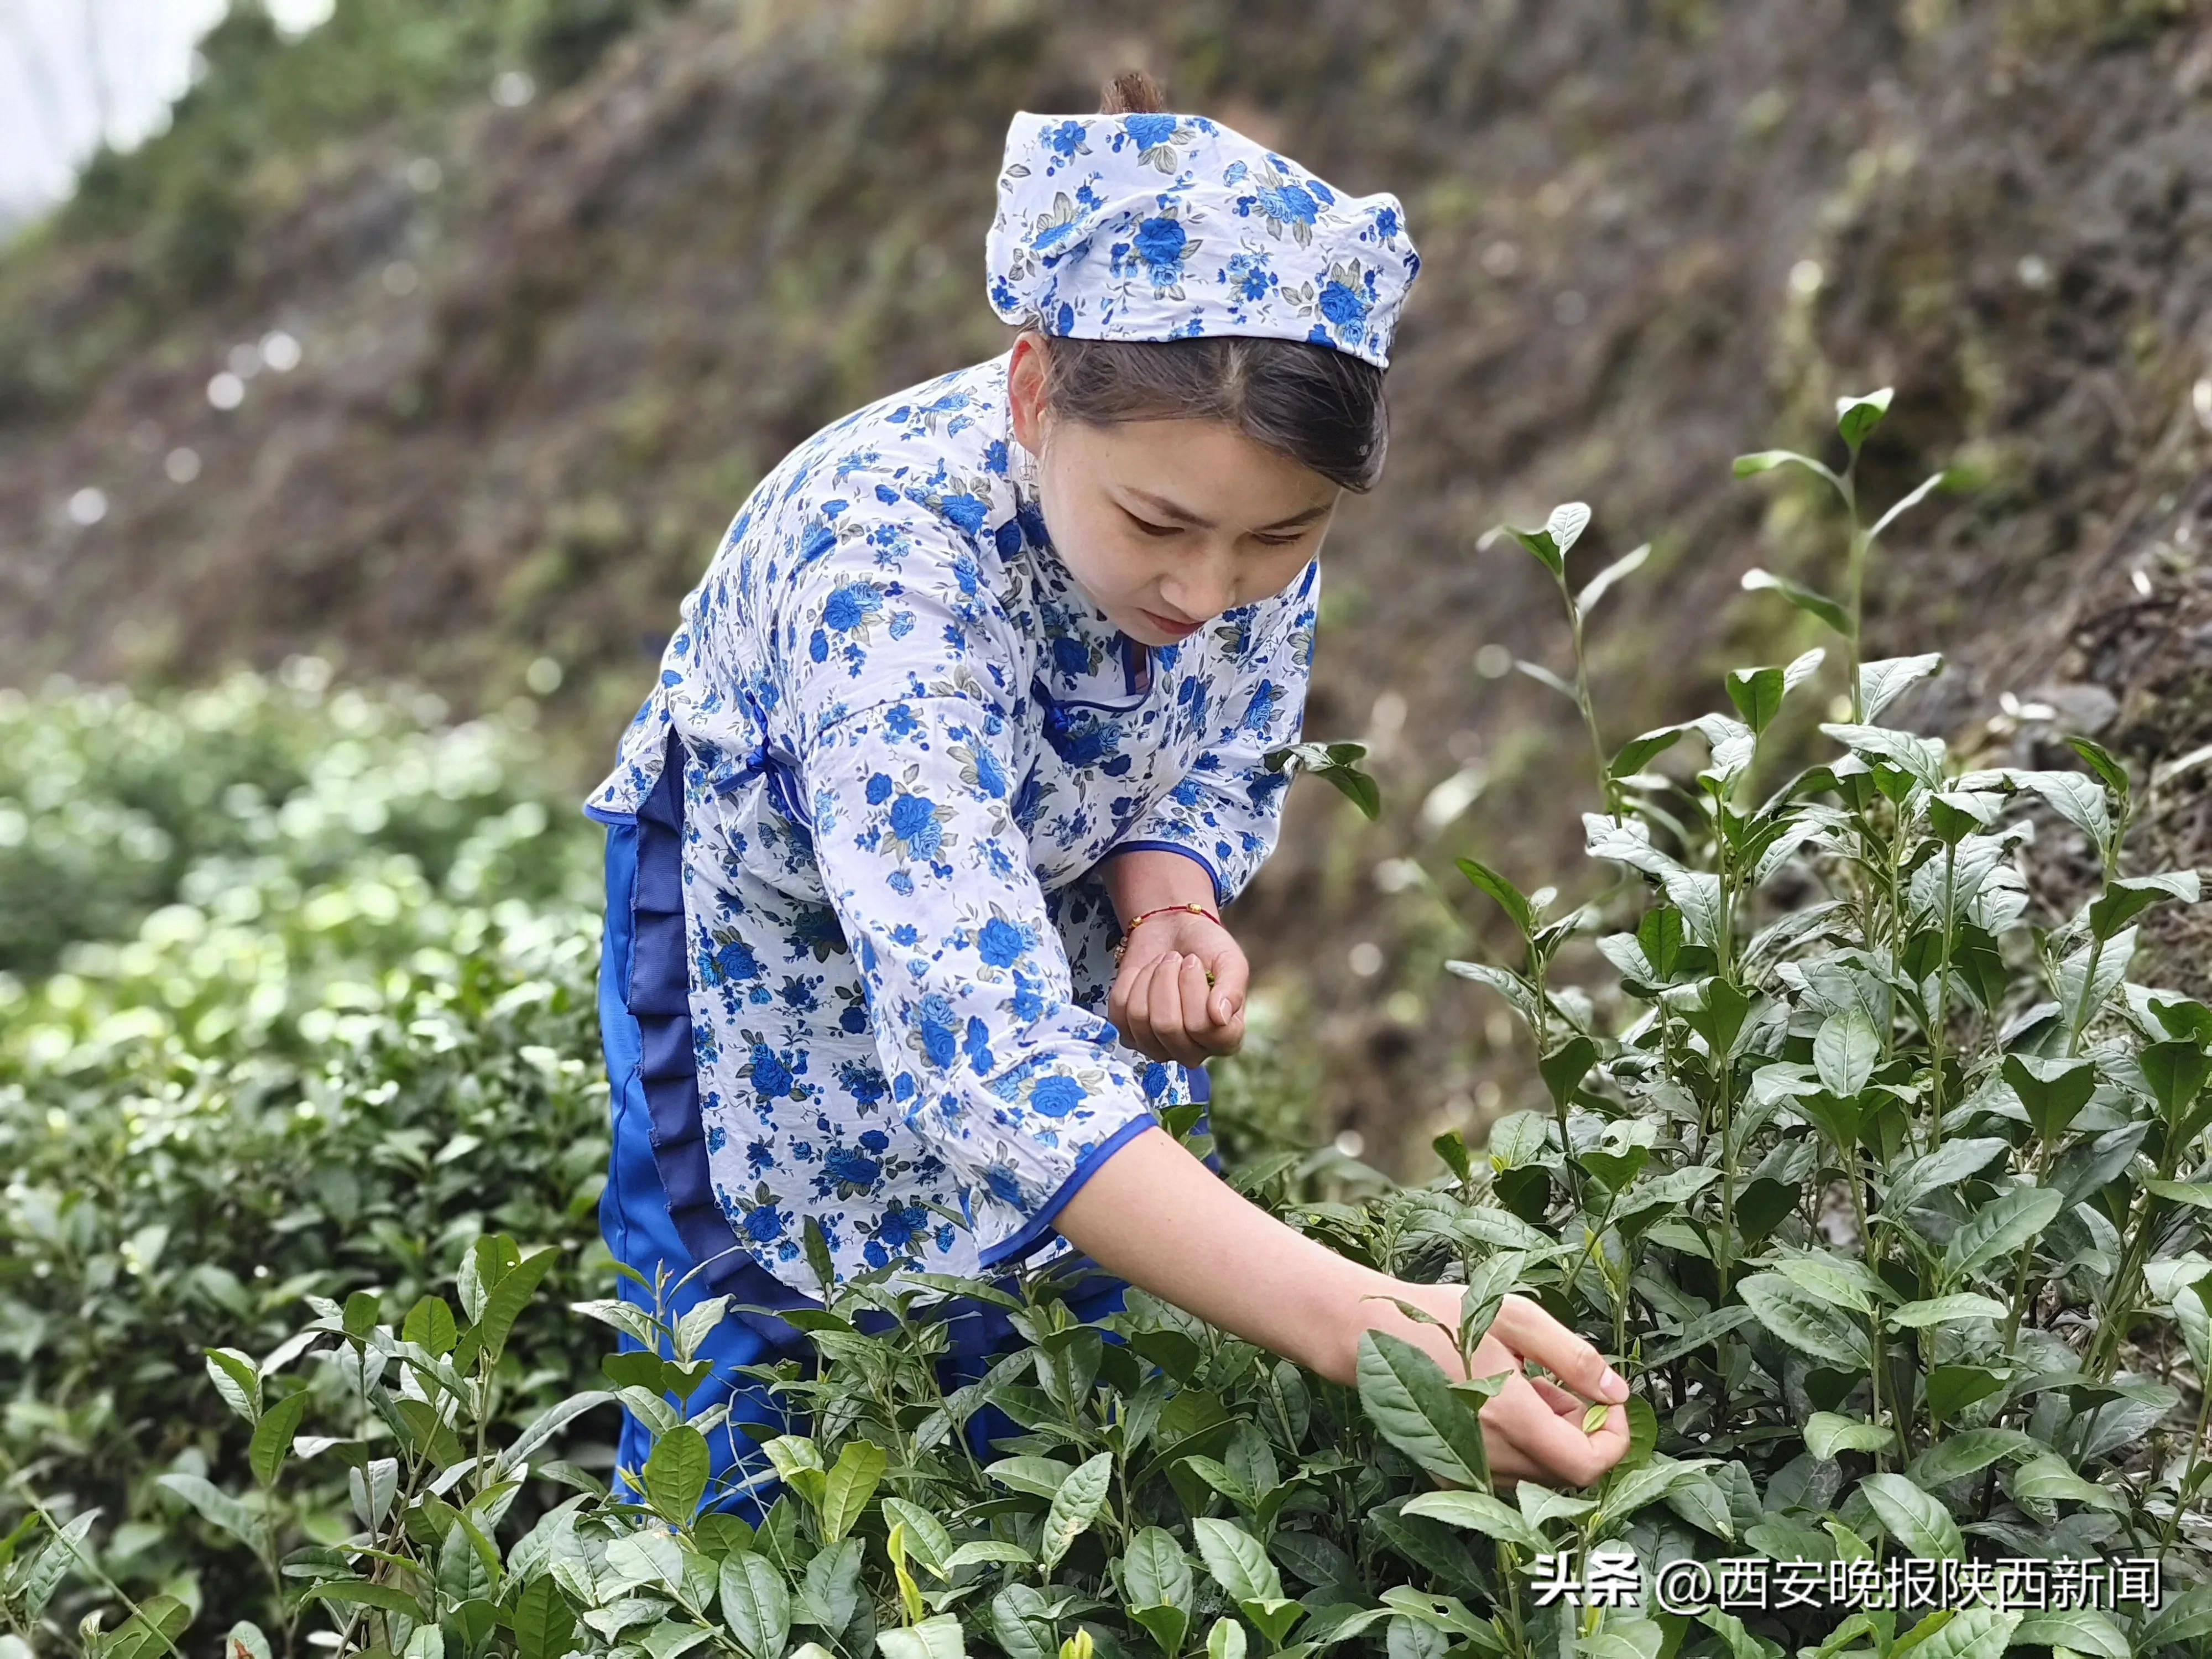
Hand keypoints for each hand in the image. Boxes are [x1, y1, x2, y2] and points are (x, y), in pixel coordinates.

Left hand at [1107, 909, 1249, 1065]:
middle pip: (1167, 1027)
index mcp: (1226, 1038)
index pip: (1203, 1028)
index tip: (1194, 962)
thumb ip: (1232, 989)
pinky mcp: (1129, 1036)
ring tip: (1163, 964)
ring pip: (1140, 1018)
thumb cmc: (1206, 948)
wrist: (1175, 931)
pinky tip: (1145, 974)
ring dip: (1149, 978)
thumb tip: (1219, 1017)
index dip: (1193, 989)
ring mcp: (1158, 1048)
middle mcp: (1193, 1052)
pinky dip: (1129, 981)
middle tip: (1175, 958)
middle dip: (1166, 979)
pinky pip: (1119, 1011)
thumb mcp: (1230, 961)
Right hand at [1396, 1283, 1632, 1490]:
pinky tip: (1499, 1405)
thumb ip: (1573, 1357)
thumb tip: (1617, 1392)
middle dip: (1581, 1430)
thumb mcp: (1517, 1318)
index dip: (1614, 1438)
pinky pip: (1508, 1474)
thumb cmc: (1442, 1319)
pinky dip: (1521, 1447)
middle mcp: (1490, 1459)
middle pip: (1567, 1472)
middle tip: (1558, 1380)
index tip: (1608, 1400)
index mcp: (1512, 1420)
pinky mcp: (1449, 1474)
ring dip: (1550, 1438)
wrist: (1368, 1336)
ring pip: (1539, 1475)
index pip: (1589, 1465)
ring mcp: (1467, 1472)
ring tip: (1525, 1386)